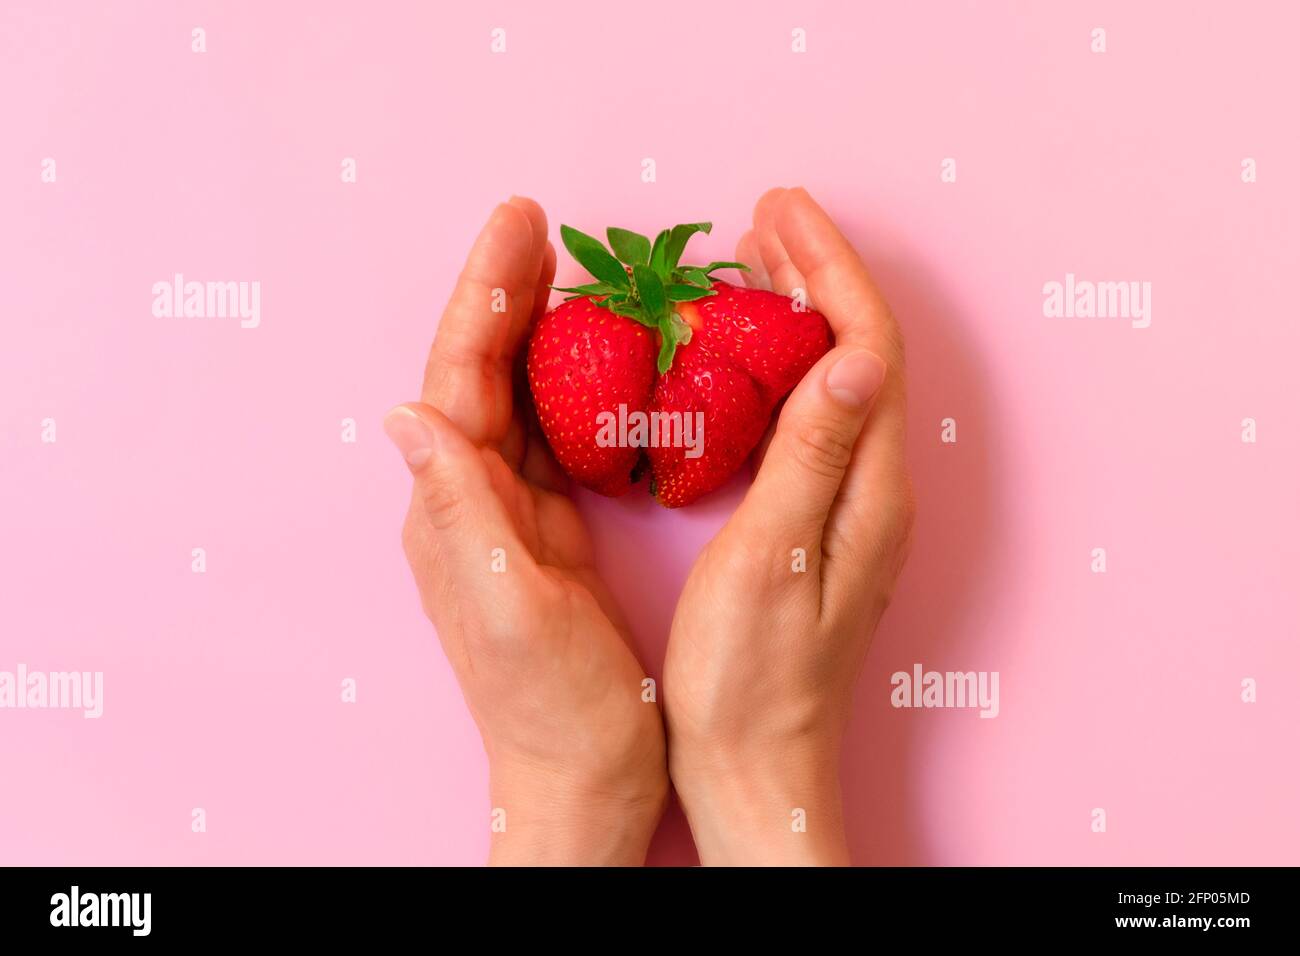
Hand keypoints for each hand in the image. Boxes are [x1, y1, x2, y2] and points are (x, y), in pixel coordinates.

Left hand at [384, 198, 667, 865]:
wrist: (583, 777)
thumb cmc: (557, 708)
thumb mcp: (511, 608)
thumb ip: (460, 513)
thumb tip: (408, 418)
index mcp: (454, 513)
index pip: (459, 380)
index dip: (485, 299)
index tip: (520, 227)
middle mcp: (466, 503)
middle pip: (477, 373)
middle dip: (502, 293)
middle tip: (537, 222)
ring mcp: (504, 514)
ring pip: (513, 396)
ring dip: (531, 327)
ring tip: (561, 263)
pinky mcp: (543, 529)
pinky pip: (546, 435)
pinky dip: (565, 382)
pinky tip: (589, 354)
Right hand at [663, 187, 914, 864]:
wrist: (757, 764)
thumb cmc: (750, 678)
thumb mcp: (770, 561)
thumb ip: (812, 458)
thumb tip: (851, 356)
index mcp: (868, 490)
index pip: (865, 347)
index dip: (828, 271)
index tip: (779, 212)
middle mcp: (874, 490)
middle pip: (861, 353)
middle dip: (821, 276)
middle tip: (766, 219)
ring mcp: (852, 507)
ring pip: (839, 381)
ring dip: (805, 314)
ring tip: (757, 266)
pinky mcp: (823, 523)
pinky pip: (816, 417)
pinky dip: (785, 366)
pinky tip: (749, 359)